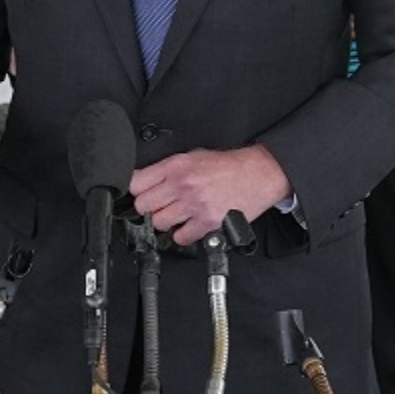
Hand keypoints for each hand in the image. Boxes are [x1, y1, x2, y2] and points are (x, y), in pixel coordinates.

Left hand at [129, 145, 291, 247]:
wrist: (259, 174)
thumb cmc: (229, 166)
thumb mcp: (195, 156)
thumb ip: (169, 169)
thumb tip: (146, 181)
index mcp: (177, 165)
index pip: (136, 182)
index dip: (136, 190)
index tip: (140, 193)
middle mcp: (183, 184)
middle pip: (144, 205)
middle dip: (149, 207)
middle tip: (160, 205)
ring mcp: (195, 205)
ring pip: (159, 223)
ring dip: (166, 221)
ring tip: (177, 215)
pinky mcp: (207, 222)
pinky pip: (181, 237)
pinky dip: (183, 235)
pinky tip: (190, 225)